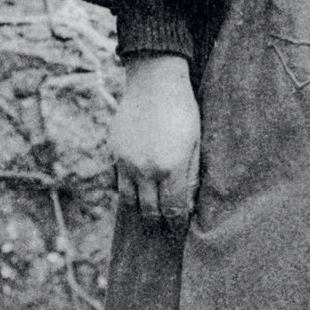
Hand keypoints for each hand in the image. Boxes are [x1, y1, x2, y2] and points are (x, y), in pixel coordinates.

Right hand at [111, 54, 200, 227]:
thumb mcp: (195, 141)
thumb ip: (190, 174)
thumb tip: (187, 203)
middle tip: (164, 227)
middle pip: (149, 210)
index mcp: (171, 168)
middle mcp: (145, 170)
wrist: (154, 80)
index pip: (173, 210)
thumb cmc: (183, 108)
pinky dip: (124, 190)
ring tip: (149, 213)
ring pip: (129, 201)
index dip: (177, 223)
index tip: (180, 229)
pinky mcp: (113, 152)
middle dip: (158, 222)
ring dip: (140, 210)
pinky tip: (135, 189)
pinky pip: (115, 181)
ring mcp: (126, 162)